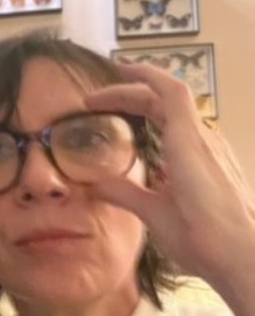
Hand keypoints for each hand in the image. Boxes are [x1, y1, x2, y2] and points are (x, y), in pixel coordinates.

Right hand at [84, 63, 254, 309]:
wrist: (248, 259)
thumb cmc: (204, 236)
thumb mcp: (154, 215)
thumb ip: (122, 192)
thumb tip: (90, 184)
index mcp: (188, 143)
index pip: (167, 90)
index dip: (141, 74)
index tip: (114, 70)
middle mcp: (204, 140)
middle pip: (168, 100)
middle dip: (131, 94)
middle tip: (97, 103)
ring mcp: (216, 153)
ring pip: (181, 116)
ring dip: (149, 110)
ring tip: (121, 119)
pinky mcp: (221, 167)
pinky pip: (190, 135)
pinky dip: (164, 128)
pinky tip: (150, 152)